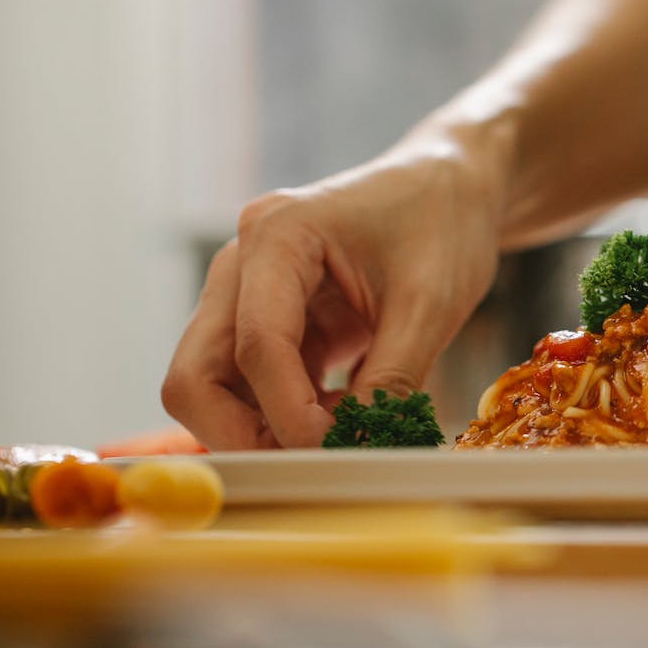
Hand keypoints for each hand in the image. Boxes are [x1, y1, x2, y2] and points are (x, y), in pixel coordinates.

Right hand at [161, 150, 501, 448]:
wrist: (452, 187)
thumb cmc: (444, 222)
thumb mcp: (431, 303)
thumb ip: (391, 379)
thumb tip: (360, 450)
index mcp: (277, 235)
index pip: (255, 346)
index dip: (288, 414)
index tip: (336, 451)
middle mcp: (243, 261)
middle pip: (195, 374)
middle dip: (242, 433)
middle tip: (314, 460)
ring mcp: (246, 291)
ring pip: (212, 386)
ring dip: (264, 427)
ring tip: (344, 434)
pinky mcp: (268, 318)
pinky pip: (250, 385)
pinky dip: (286, 414)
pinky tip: (344, 419)